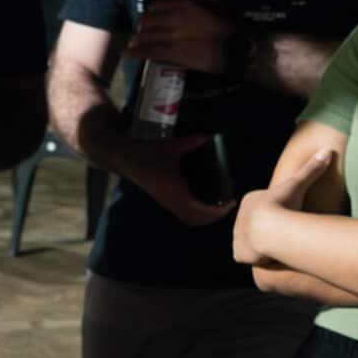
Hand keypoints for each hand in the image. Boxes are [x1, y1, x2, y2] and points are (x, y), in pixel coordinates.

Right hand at [121, 132, 236, 226]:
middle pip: (197, 220)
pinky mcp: (164, 200)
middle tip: (227, 204)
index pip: (201, 211)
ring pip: (189, 219)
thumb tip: (209, 137)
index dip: (218, 211)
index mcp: (176, 192)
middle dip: (214, 216)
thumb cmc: (148, 154)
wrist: (125, 158)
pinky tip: (202, 201)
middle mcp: (172, 201)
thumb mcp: (172, 146)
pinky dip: (196, 213)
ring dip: (204, 217)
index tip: (231, 201)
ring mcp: (167, 202)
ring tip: (217, 205)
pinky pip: (183, 214)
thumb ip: (193, 142)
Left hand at [130, 0, 232, 74]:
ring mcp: (173, 36)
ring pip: (146, 36)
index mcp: (186, 5)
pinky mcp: (173, 53)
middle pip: (148, 21)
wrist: (235, 48)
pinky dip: (135, 53)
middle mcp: (176, 18)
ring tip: (132, 42)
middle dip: (141, 26)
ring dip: (136, 39)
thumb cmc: (229, 26)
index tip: (149, 14)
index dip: (151, 10)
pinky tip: (126, 53)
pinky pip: (149, 52)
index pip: (158, 5)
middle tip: (138, 30)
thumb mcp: (217, 3)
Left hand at [232, 148, 331, 264]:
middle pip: (260, 227)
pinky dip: (259, 259)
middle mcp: (239, 218)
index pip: (267, 210)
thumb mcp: (298, 184)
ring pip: (255, 243)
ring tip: (279, 246)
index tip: (289, 218)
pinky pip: (250, 257)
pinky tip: (270, 256)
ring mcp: (237, 236)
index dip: (280, 216)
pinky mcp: (238, 253)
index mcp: (250, 201)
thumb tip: (328, 150)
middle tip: (286, 236)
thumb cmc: (284, 205)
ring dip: (266, 246)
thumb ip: (312, 169)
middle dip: (272, 232)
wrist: (270, 229)